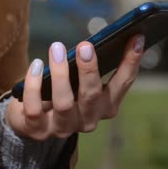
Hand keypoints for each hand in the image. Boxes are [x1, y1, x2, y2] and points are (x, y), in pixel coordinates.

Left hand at [6, 35, 144, 139]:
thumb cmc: (63, 90)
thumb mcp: (80, 80)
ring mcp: (62, 128)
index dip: (131, 62)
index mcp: (105, 106)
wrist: (31, 119)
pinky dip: (34, 85)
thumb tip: (96, 39)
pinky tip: (36, 65)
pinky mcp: (37, 130)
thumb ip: (90, 65)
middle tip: (85, 46)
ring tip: (57, 48)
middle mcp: (87, 121)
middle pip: (92, 96)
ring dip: (60, 74)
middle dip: (89, 70)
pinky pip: (35, 108)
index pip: (123, 84)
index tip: (136, 38)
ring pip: (64, 103)